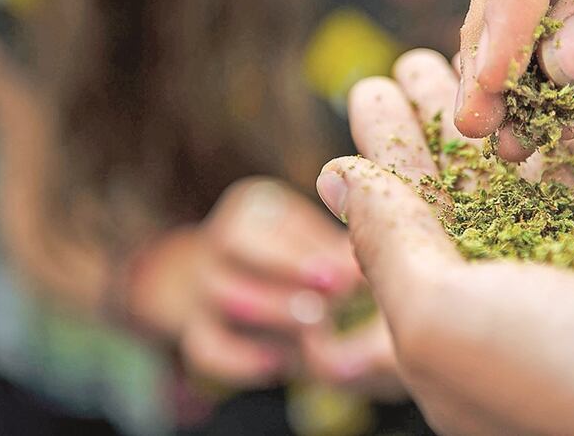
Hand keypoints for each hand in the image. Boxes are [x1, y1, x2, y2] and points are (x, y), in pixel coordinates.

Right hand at [129, 179, 401, 395]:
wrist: (252, 287)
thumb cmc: (308, 259)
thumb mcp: (321, 243)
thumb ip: (339, 252)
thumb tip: (372, 269)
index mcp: (251, 209)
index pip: (257, 221)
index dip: (298, 250)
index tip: (343, 273)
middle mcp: (219, 241)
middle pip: (230, 249)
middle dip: (286, 275)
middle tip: (334, 300)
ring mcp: (204, 288)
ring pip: (223, 295)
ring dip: (273, 311)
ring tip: (317, 327)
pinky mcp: (200, 332)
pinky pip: (205, 348)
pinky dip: (239, 359)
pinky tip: (278, 365)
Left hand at [318, 49, 573, 434]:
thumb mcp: (449, 323)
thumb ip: (392, 247)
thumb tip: (338, 177)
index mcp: (455, 320)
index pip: (401, 217)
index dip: (382, 149)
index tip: (364, 85)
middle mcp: (520, 288)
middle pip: (462, 184)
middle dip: (434, 117)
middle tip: (413, 55)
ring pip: (534, 167)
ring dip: (502, 108)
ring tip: (478, 48)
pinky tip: (555, 74)